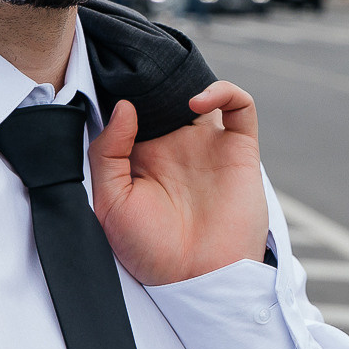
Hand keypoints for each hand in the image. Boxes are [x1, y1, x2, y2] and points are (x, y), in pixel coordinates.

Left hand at [90, 81, 270, 286]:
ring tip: (170, 85)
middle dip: (156, 76)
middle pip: (167, 94)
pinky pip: (241, 107)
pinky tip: (198, 101)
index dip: (124, 89)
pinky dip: (225, 91)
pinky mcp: (239, 150)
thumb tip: (124, 106)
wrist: (197, 281)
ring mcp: (209, 146)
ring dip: (188, 78)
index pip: (133, 108)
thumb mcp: (110, 203)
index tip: (111, 77)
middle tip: (142, 67)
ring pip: (203, 93)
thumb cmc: (149, 252)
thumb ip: (108, 152)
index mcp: (142, 156)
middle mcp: (176, 146)